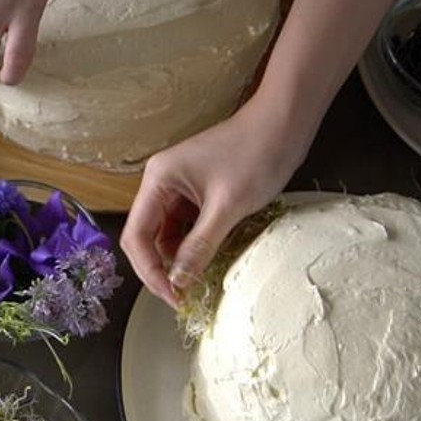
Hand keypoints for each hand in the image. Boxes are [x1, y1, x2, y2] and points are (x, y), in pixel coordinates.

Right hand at [121, 104, 308, 306]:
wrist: (284, 124)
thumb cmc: (256, 153)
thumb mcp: (228, 207)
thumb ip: (199, 247)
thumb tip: (178, 283)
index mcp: (158, 180)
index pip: (136, 235)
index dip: (149, 271)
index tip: (173, 297)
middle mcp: (161, 183)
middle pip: (146, 237)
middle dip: (161, 268)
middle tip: (183, 296)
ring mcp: (179, 188)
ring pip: (167, 235)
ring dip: (180, 258)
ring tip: (200, 280)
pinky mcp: (198, 193)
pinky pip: (187, 227)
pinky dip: (195, 245)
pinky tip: (210, 257)